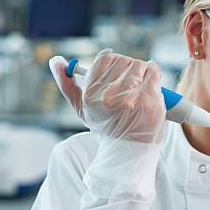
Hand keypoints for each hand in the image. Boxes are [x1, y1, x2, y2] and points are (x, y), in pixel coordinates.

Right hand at [49, 48, 165, 142]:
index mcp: (92, 95)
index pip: (105, 58)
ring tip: (139, 88)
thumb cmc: (106, 126)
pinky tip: (150, 86)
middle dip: (128, 68)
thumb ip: (66, 84)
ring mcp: (132, 98)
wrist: (129, 150)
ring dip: (142, 72)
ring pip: (139, 64)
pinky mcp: (151, 100)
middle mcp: (110, 96)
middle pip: (124, 60)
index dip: (113, 63)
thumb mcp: (82, 108)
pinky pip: (154, 72)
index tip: (117, 73)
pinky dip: (153, 75)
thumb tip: (56, 60)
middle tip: (129, 83)